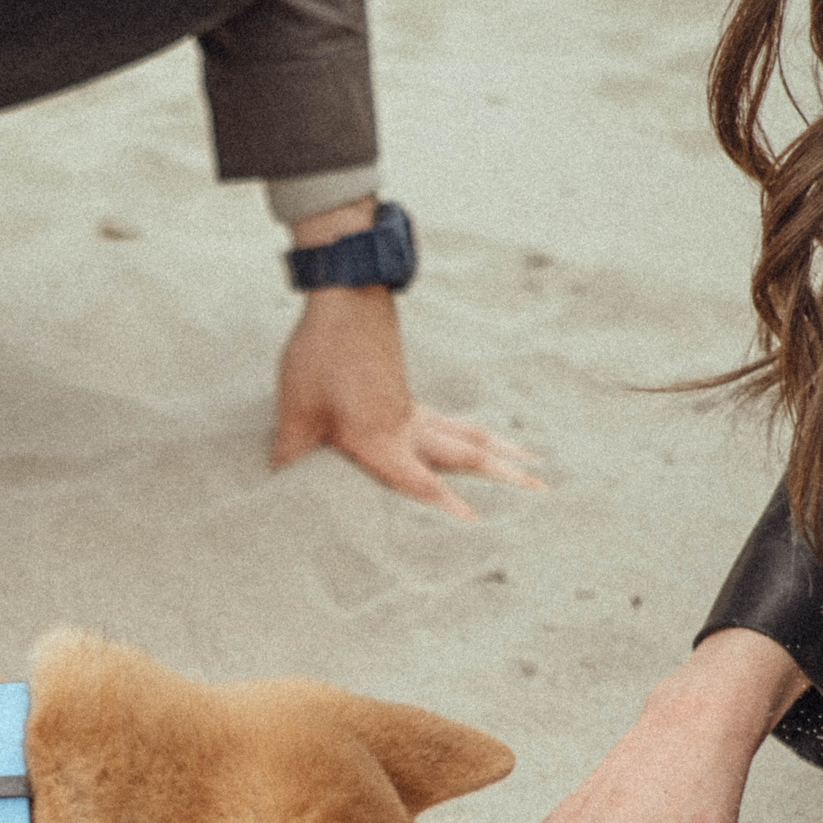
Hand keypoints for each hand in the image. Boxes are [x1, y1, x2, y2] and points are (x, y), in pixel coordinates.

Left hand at [271, 200, 541, 518]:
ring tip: (531, 461)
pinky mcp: (405, 390)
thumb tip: (279, 485)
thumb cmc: (322, 354)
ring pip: (465, 434)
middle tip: (544, 490)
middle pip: (465, 456)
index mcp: (383, 439)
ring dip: (498, 451)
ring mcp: (411, 406)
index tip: (478, 527)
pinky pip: (448, 420)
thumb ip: (292, 452)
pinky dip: (472, 433)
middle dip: (505, 476)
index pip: (420, 483)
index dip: (447, 508)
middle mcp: (407, 425)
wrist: (345, 295)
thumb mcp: (297, 411)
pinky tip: (477, 437)